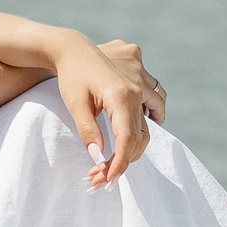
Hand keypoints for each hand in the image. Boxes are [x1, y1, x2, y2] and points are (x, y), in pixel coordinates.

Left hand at [52, 36, 165, 190]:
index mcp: (120, 95)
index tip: (110, 179)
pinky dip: (151, 109)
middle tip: (106, 171)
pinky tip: (140, 118)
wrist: (71, 47)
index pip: (128, 138)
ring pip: (156, 113)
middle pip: (141, 131)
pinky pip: (155, 94)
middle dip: (126, 155)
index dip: (121, 162)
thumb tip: (98, 158)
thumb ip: (87, 131)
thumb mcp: (74, 105)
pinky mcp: (142, 70)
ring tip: (125, 149)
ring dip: (144, 134)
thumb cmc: (70, 77)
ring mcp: (142, 76)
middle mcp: (137, 86)